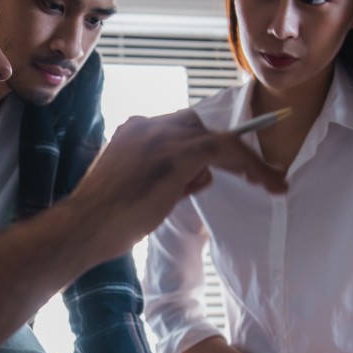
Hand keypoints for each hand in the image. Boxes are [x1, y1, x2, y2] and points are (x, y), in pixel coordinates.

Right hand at [67, 109, 286, 259]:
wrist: (84, 227)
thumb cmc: (107, 219)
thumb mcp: (139, 189)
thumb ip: (167, 176)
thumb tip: (201, 176)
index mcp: (133, 131)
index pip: (178, 129)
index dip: (206, 142)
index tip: (228, 159)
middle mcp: (148, 126)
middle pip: (200, 127)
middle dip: (227, 149)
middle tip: (255, 172)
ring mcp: (162, 137)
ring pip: (216, 137)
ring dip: (243, 161)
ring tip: (266, 182)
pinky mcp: (178, 154)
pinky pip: (226, 149)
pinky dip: (251, 165)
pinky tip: (269, 182)